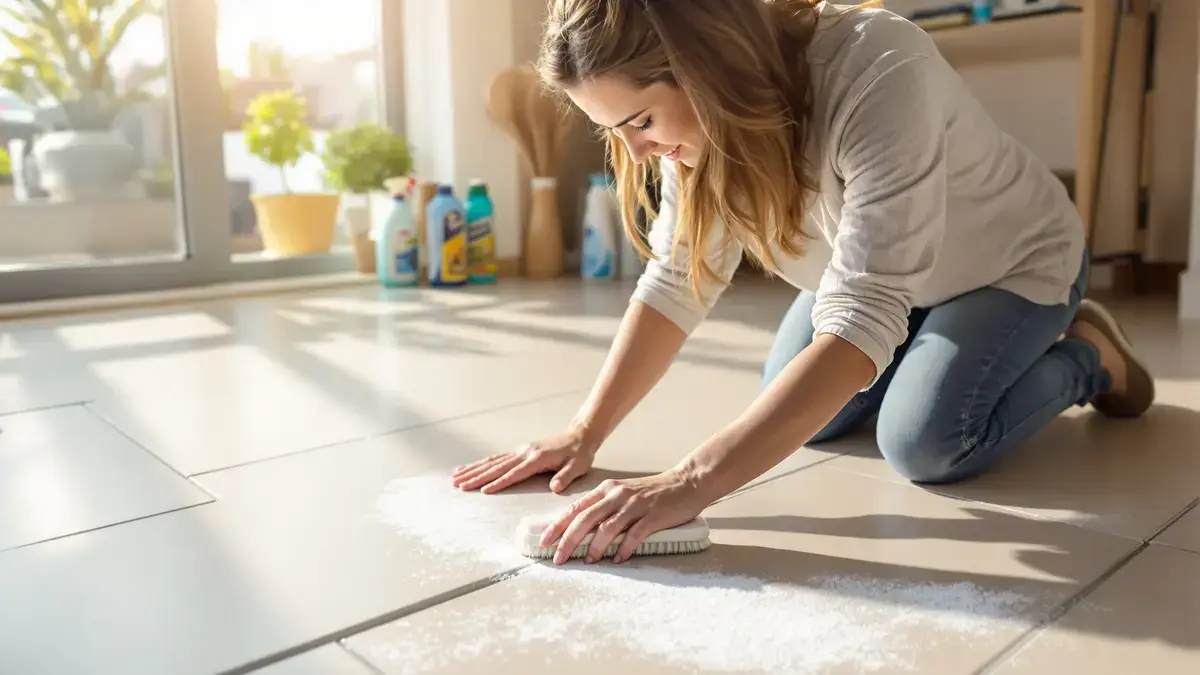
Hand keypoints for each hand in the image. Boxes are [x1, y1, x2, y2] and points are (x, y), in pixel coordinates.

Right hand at [451, 427, 597, 494]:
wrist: (579, 436)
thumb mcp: (578, 466)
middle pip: (496, 466)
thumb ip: (566, 476)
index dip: (499, 483)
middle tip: (458, 485)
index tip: (483, 491)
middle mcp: (524, 453)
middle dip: (476, 477)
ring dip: (473, 470)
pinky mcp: (519, 451)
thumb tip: (555, 487)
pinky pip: (496, 458)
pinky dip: (481, 464)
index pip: (514, 473)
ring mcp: (520, 451)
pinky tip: (470, 469)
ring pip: (492, 461)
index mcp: (537, 459)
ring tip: (455, 477)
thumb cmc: (580, 454)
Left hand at [538, 469, 709, 564]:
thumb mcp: (623, 494)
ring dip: (595, 547)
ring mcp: (635, 505)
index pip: (576, 508)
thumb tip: (581, 532)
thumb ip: (604, 509)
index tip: (544, 541)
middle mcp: (617, 495)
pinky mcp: (653, 516)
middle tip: (558, 558)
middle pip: (586, 518)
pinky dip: (624, 548)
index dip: (558, 525)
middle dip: (568, 540)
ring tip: (589, 561)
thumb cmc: (653, 492)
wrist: (687, 482)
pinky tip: (618, 559)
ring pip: (607, 527)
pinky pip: (634, 534)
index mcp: (607, 489)